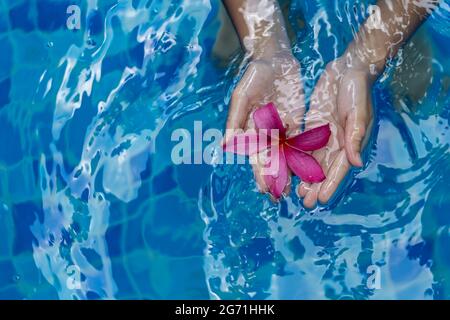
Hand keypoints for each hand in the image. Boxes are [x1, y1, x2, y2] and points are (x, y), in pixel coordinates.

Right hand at [225, 52, 304, 196]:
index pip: (254, 155)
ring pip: (284, 156)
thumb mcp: (243, 95)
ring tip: (291, 191)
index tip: (263, 187)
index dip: (259, 172)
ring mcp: (281, 130)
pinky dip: (301, 158)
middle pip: (270, 160)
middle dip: (273, 178)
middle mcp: (265, 133)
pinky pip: (299, 144)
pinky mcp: (296, 124)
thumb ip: (235, 118)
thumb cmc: (255, 74)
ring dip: (287, 173)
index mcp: (250, 129)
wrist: (276, 59)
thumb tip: (226, 143)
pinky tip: (305, 171)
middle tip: (277, 197)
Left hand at [298, 57, 373, 207]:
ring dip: (307, 178)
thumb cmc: (357, 89)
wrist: (348, 69)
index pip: (340, 168)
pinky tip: (290, 170)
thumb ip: (355, 136)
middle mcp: (338, 143)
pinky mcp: (314, 127)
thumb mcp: (358, 112)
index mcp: (351, 142)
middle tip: (306, 203)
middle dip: (316, 187)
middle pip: (326, 170)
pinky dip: (298, 159)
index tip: (322, 199)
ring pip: (314, 162)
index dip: (331, 184)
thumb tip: (356, 163)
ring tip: (298, 193)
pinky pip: (305, 146)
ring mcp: (325, 136)